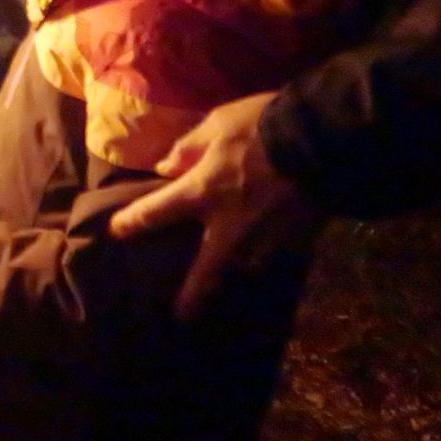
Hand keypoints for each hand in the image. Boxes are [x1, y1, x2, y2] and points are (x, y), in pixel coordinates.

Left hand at [108, 92, 317, 317]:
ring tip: (235, 268)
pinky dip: (268, 250)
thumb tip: (166, 167)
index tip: (116, 233)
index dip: (132, 223)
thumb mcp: (218, 124)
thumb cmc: (263, 127)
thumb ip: (189, 148)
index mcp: (203, 193)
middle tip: (181, 316)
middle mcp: (230, 226)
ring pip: (245, 264)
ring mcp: (266, 240)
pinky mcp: (297, 241)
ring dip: (238, 265)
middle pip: (204, 270)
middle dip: (192, 295)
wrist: (325, 143)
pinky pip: (276, 252)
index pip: (156, 213)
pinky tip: (271, 244)